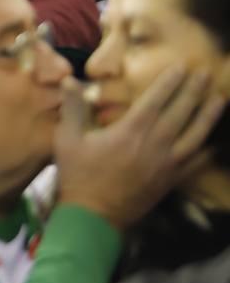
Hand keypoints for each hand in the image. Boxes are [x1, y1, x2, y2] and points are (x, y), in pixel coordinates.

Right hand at [54, 67, 224, 228]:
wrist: (94, 217)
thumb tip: (69, 80)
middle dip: (194, 91)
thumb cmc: (79, 175)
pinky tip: (213, 142)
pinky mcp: (171, 180)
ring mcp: (167, 164)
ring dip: (208, 116)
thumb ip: (73, 108)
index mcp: (131, 130)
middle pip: (181, 113)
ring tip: (219, 99)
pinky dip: (207, 150)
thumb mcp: (67, 139)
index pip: (157, 99)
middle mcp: (155, 144)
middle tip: (205, 74)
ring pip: (195, 135)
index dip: (170, 81)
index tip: (183, 66)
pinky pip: (196, 162)